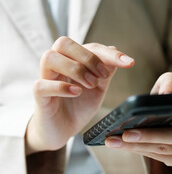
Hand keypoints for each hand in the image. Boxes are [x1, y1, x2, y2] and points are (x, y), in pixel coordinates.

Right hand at [26, 37, 134, 154]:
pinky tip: (77, 92)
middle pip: (64, 43)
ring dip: (75, 69)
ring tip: (90, 85)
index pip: (89, 46)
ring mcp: (46, 79)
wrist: (63, 129)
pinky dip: (61, 87)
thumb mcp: (98, 88)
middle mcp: (57, 65)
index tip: (129, 62)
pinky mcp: (39, 96)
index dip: (110, 53)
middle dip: (88, 57)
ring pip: (50, 57)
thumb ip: (106, 71)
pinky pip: (41, 85)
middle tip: (103, 75)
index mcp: (72, 60)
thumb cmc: (78, 106)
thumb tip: (115, 50)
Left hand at [105, 72, 171, 166]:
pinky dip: (143, 151)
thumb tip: (167, 94)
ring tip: (116, 140)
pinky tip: (126, 145)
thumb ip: (170, 83)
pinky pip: (163, 158)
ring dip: (139, 147)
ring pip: (167, 150)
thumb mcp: (171, 83)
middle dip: (149, 136)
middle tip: (124, 134)